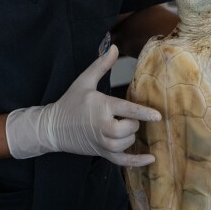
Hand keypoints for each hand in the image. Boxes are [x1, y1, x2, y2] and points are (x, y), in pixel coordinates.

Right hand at [5, 45, 161, 166]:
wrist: (53, 126)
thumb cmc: (70, 102)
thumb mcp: (84, 81)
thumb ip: (101, 65)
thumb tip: (114, 47)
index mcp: (101, 106)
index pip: (126, 110)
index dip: (143, 113)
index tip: (157, 116)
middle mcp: (102, 126)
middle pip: (128, 128)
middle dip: (133, 123)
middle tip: (127, 117)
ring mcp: (101, 142)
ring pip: (125, 144)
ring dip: (131, 137)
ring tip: (126, 129)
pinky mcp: (101, 152)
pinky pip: (121, 161)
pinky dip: (137, 162)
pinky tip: (150, 159)